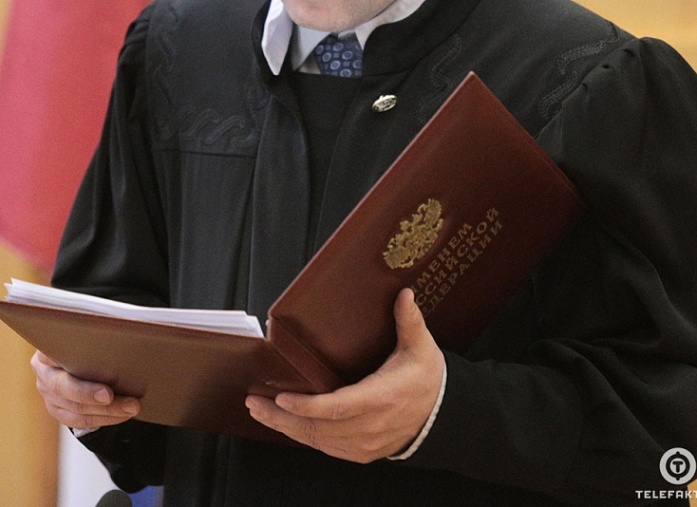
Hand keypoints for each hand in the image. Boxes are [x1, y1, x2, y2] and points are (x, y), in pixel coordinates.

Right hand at [31, 350, 140, 429]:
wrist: (84, 362)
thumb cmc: (91, 345)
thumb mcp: (89, 339)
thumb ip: (95, 341)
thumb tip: (121, 338)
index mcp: (47, 351)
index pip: (50, 354)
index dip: (64, 360)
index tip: (84, 368)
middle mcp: (44, 373)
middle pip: (63, 387)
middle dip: (88, 393)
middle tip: (110, 396)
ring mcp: (49, 395)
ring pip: (76, 408)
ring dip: (107, 410)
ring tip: (132, 407)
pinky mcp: (58, 411)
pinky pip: (81, 421)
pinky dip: (105, 418)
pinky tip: (124, 414)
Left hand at [246, 288, 444, 462]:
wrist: (442, 415)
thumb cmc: (427, 380)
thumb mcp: (421, 347)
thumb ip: (409, 321)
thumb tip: (404, 294)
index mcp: (380, 398)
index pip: (336, 407)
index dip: (306, 406)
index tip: (281, 396)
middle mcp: (370, 426)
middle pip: (317, 428)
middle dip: (281, 417)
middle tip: (254, 403)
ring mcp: (365, 443)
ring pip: (318, 441)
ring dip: (287, 428)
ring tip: (261, 411)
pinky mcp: (362, 452)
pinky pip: (327, 448)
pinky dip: (304, 437)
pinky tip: (287, 425)